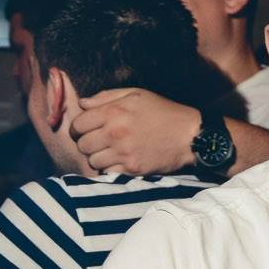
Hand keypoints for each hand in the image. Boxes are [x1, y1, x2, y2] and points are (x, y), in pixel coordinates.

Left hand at [70, 88, 200, 175]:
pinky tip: (120, 162)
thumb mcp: (137, 95)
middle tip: (99, 142)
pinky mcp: (132, 168)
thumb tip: (82, 104)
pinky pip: (108, 173)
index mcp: (114, 112)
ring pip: (93, 161)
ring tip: (111, 153)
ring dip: (99, 158)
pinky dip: (111, 169)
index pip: (78, 124)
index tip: (86, 129)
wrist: (191, 136)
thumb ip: (106, 97)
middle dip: (88, 143)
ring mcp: (123, 152)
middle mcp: (115, 132)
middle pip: (82, 144)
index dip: (79, 127)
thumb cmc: (164, 112)